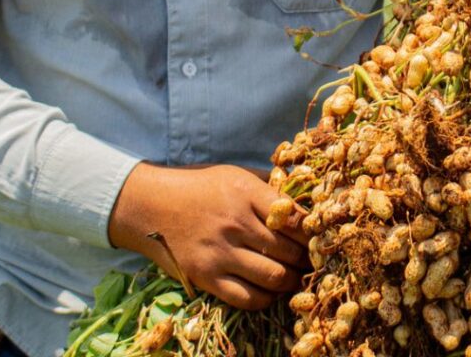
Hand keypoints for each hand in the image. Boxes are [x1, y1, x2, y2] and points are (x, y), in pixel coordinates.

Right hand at [108, 162, 306, 308]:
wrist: (151, 205)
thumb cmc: (198, 186)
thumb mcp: (233, 174)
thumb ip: (265, 185)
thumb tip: (300, 197)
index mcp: (246, 192)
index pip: (294, 216)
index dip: (313, 231)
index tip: (320, 236)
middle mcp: (236, 223)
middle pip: (288, 250)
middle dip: (307, 259)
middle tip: (314, 261)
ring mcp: (221, 253)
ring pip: (273, 276)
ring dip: (291, 280)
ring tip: (297, 277)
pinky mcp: (207, 277)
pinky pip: (248, 297)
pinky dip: (266, 298)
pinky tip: (271, 290)